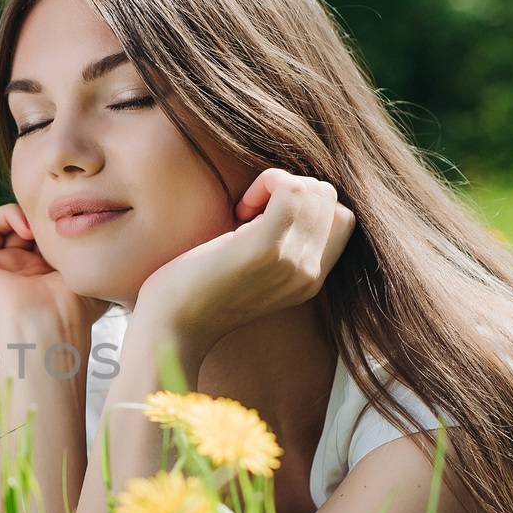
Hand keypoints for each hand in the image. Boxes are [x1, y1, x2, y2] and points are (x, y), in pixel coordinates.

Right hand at [0, 203, 109, 330]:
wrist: (47, 322)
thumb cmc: (73, 304)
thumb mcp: (87, 269)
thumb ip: (87, 250)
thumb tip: (93, 229)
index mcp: (32, 272)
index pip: (26, 231)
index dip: (38, 219)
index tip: (56, 224)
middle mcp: (5, 272)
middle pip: (2, 225)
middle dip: (19, 214)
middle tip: (34, 226)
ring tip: (19, 228)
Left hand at [136, 168, 355, 348]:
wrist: (171, 330)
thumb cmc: (193, 293)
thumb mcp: (251, 272)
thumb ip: (277, 246)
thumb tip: (280, 196)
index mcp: (309, 279)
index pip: (341, 218)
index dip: (305, 205)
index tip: (262, 220)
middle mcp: (309, 273)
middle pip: (329, 198)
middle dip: (290, 189)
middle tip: (248, 213)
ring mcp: (292, 261)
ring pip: (315, 190)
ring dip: (277, 184)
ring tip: (243, 213)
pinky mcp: (266, 249)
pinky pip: (291, 189)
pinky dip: (267, 183)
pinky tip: (239, 210)